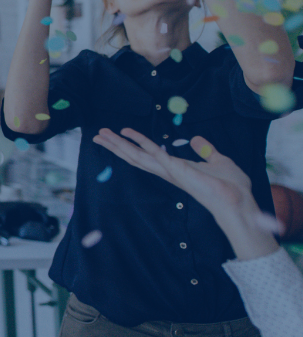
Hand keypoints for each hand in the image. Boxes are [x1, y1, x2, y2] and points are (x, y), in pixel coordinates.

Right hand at [92, 129, 256, 218]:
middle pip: (135, 157)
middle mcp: (167, 171)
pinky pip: (158, 155)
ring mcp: (171, 171)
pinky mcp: (178, 171)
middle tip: (98, 135)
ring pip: (139, 156)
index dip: (130, 145)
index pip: (146, 155)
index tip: (118, 134)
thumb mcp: (218, 161)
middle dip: (116, 146)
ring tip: (103, 135)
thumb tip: (196, 139)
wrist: (239, 202)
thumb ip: (206, 151)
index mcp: (174, 169)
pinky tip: (129, 134)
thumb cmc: (231, 187)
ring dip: (120, 144)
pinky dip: (143, 144)